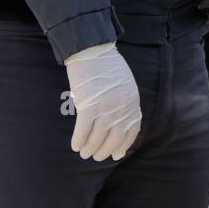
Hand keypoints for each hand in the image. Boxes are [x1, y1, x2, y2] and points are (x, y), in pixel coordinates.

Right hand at [65, 42, 141, 160]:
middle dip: (104, 151)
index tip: (116, 155)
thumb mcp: (126, 86)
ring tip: (84, 153)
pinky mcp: (88, 106)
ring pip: (97, 138)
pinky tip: (75, 145)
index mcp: (132, 102)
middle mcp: (121, 108)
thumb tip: (120, 123)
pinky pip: (83, 130)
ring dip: (90, 148)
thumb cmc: (107, 67)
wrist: (93, 51)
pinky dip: (79, 140)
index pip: (131, 132)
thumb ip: (126, 105)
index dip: (122, 146)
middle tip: (96, 156)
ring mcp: (105, 108)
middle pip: (114, 139)